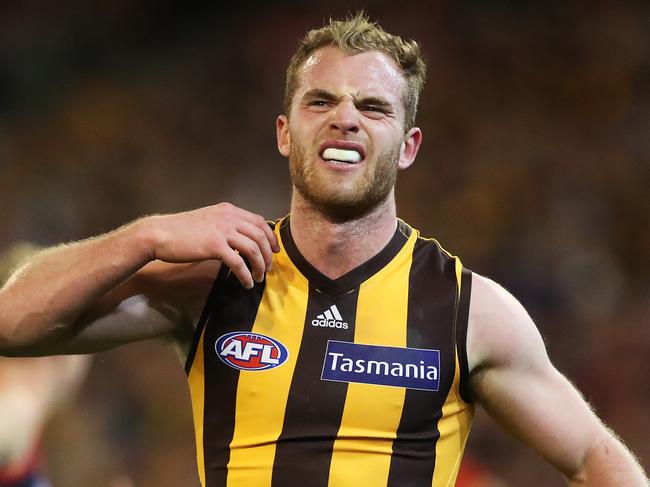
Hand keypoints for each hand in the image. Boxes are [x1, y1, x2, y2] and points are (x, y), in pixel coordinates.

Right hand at [145, 203, 279, 288]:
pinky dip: (245, 275)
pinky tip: (246, 282)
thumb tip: (242, 240)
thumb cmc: (181, 230)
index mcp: (229, 210)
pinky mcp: (215, 246)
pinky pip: (239, 262)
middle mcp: (229, 217)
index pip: (259, 221)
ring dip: (260, 266)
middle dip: (268, 254)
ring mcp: (222, 230)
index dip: (271, 237)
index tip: (275, 250)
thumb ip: (226, 225)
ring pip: (253, 249)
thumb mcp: (209, 220)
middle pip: (261, 236)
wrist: (159, 234)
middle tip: (268, 268)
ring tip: (258, 277)